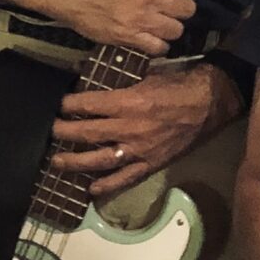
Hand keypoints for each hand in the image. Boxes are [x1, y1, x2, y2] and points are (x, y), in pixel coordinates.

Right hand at [35, 0, 197, 55]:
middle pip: (188, 8)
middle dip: (180, 7)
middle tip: (170, 6)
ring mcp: (139, 18)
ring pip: (176, 30)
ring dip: (170, 27)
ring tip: (160, 23)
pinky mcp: (127, 36)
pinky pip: (157, 48)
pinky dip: (156, 44)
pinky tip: (150, 38)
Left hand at [51, 62, 235, 196]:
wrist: (210, 103)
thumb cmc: (177, 85)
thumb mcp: (146, 73)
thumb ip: (116, 77)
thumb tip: (84, 70)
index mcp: (129, 102)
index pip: (89, 105)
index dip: (69, 105)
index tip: (56, 105)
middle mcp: (131, 128)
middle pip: (88, 134)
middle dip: (64, 133)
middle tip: (49, 132)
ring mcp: (141, 150)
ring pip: (101, 160)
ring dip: (76, 162)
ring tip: (57, 163)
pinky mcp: (152, 164)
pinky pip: (126, 178)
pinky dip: (108, 185)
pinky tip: (91, 189)